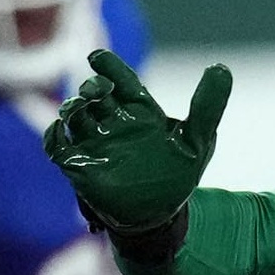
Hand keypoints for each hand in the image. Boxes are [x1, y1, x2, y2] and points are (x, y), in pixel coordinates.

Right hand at [44, 51, 232, 233]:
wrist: (159, 216)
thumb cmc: (177, 176)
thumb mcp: (198, 141)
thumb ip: (207, 106)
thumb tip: (221, 67)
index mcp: (140, 112)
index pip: (121, 80)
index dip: (109, 66)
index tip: (97, 59)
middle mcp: (114, 122)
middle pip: (95, 95)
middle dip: (91, 88)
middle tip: (97, 90)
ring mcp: (95, 142)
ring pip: (73, 115)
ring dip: (71, 108)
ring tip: (78, 109)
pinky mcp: (80, 164)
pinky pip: (57, 145)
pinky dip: (53, 136)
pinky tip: (59, 132)